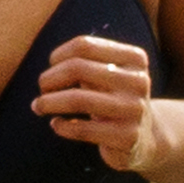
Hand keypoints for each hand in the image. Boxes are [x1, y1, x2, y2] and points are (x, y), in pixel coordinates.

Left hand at [34, 33, 166, 174]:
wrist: (145, 136)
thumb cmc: (114, 99)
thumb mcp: (109, 75)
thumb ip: (85, 63)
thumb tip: (50, 68)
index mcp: (134, 59)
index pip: (84, 45)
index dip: (59, 56)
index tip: (51, 67)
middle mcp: (138, 81)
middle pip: (78, 68)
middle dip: (49, 78)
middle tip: (42, 89)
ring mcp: (134, 110)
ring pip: (78, 99)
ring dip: (48, 102)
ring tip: (38, 106)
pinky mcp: (127, 137)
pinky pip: (82, 129)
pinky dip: (61, 126)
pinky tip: (56, 124)